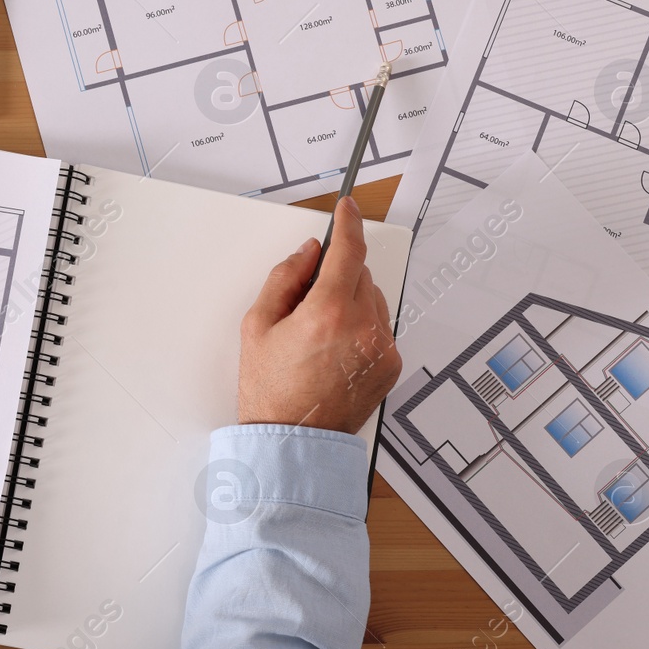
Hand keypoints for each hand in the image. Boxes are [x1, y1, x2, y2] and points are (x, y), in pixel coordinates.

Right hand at [237, 196, 401, 433]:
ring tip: (320, 334)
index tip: (347, 208)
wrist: (294, 440)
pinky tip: (335, 350)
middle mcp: (363, 327)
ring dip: (352, 302)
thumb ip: (284, 278)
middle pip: (360, 274)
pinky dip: (362, 327)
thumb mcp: (257, 325)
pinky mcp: (391, 364)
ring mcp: (382, 347)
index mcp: (328, 312)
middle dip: (337, 277)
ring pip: (373, 300)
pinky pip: (381, 327)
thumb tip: (307, 254)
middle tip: (308, 303)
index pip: (349, 250)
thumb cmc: (271, 391)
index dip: (348, 222)